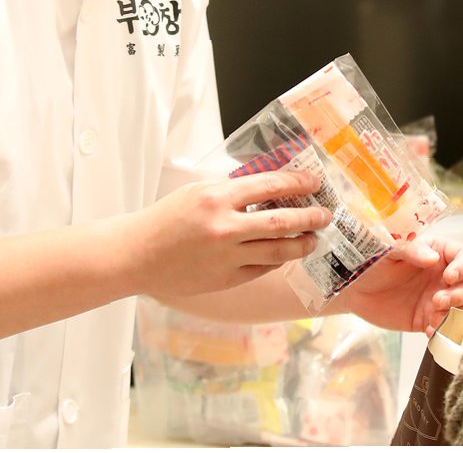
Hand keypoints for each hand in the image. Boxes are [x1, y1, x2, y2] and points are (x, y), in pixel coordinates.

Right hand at [127, 171, 332, 300]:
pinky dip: (277, 260)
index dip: (297, 184)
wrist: (137, 255)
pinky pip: (262, 269)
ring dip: (301, 244)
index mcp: (217, 198)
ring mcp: (227, 257)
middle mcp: (225, 228)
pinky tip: (285, 253)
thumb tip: (270, 187)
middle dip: (310, 217)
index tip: (314, 183)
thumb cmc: (166, 219)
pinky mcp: (226, 280)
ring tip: (313, 239)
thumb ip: (232, 190)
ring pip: (278, 251)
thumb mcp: (198, 191)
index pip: (269, 186)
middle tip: (325, 214)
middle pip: (282, 222)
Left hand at [337, 237, 462, 334]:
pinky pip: (448, 328)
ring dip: (456, 315)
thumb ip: (410, 251)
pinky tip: (430, 331)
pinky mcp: (429, 320)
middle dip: (461, 295)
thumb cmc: (370, 261)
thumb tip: (433, 258)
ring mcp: (439, 299)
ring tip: (434, 318)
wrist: (353, 289)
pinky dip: (445, 332)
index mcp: (438, 252)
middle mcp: (443, 276)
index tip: (449, 277)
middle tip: (438, 300)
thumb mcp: (388, 252)